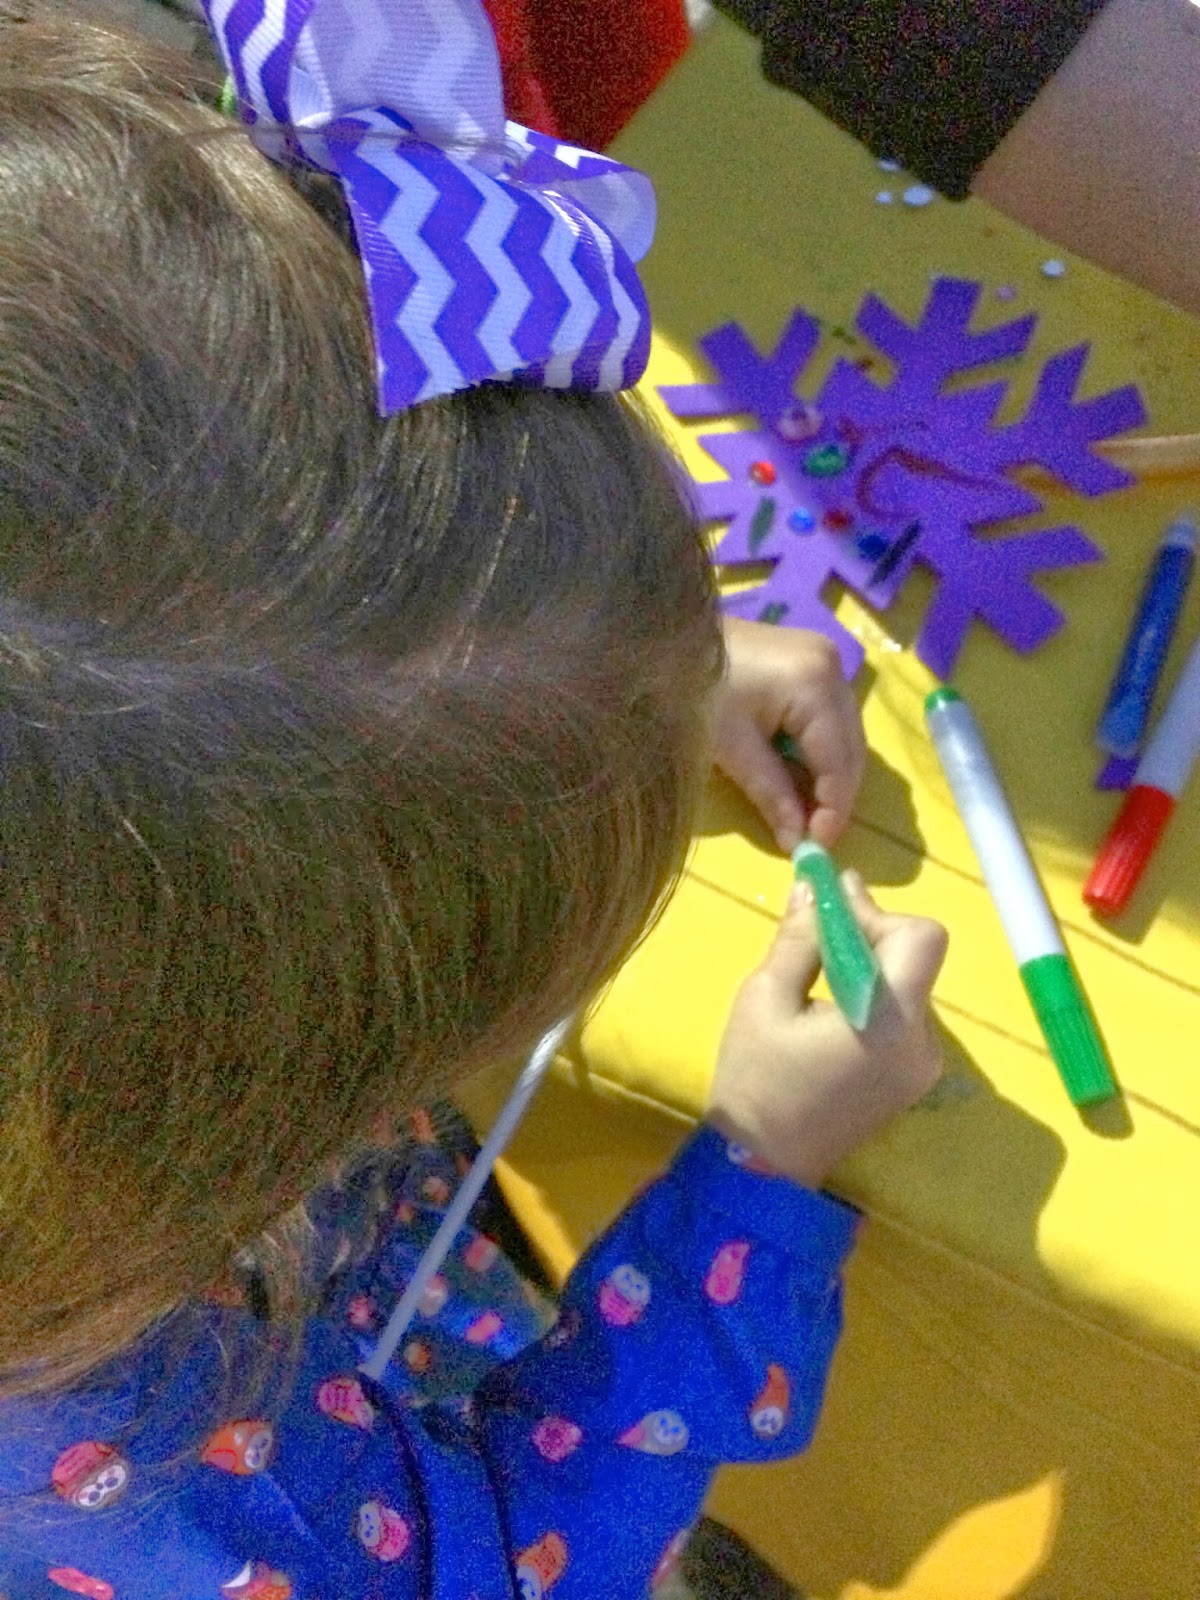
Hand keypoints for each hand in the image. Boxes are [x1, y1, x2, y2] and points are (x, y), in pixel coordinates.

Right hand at [706, 873, 947, 1189]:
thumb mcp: (764, 998)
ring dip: (869, 964)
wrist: (763, 1168)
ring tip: (816, 972)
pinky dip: (873, 996)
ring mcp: (922, 1065)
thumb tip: (815, 886)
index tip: (831, 906)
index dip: (877, 912)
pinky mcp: (913, 1079)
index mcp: (888, 1019)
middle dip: (869, 933)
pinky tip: (831, 1008)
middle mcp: (921, 1041)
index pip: (920, 936)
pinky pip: (903, 1015)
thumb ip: (799, 938)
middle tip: (816, 926)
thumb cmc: (756, 1080)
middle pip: (915, 957)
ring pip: (909, 983)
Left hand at [714, 618, 865, 851]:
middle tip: (813, 837)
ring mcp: (825, 660)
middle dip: (835, 796)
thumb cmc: (694, 690)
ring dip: (829, 775)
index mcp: (815, 685)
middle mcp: (833, 668)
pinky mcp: (811, 661)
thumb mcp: (732, 749)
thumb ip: (772, 795)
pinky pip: (830, 716)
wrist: (665, 637)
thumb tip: (798, 842)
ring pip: (845, 733)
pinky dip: (819, 750)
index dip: (833, 809)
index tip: (818, 848)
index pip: (840, 761)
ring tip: (805, 813)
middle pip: (851, 747)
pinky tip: (799, 775)